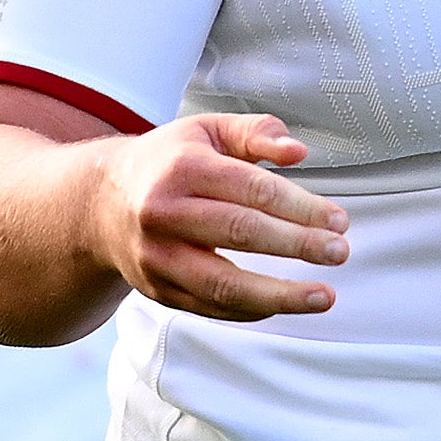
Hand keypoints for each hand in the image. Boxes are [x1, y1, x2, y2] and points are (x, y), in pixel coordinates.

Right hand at [88, 113, 346, 321]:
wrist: (100, 204)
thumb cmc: (171, 162)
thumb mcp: (207, 131)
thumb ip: (256, 133)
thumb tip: (298, 152)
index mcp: (182, 168)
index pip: (252, 190)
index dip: (301, 207)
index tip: (340, 221)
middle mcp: (164, 213)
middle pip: (241, 233)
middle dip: (298, 245)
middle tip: (340, 252)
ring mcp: (157, 257)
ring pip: (223, 284)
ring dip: (280, 295)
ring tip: (325, 297)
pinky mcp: (157, 290)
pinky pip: (211, 308)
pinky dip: (252, 309)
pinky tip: (286, 303)